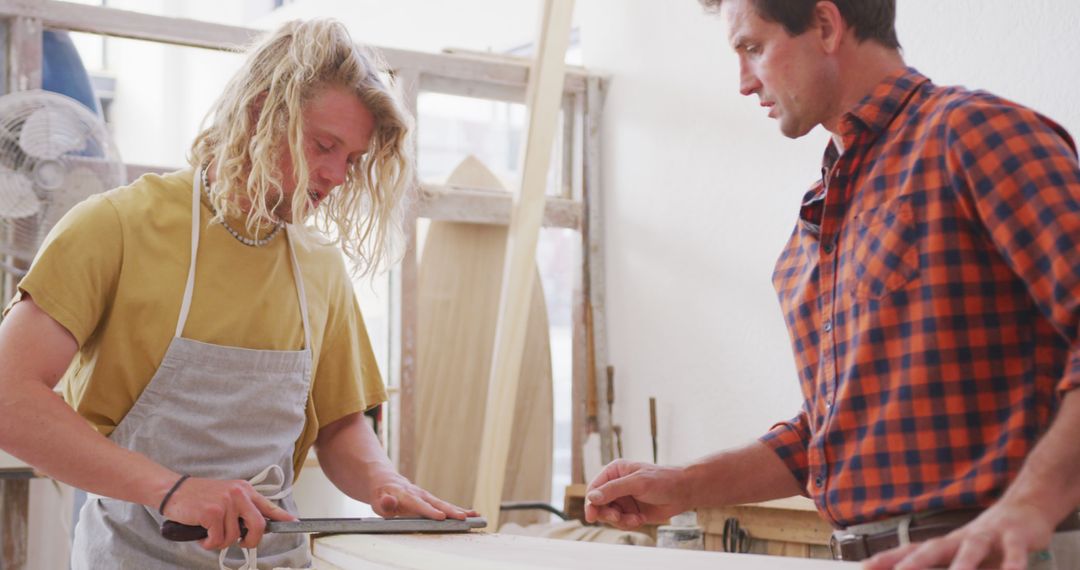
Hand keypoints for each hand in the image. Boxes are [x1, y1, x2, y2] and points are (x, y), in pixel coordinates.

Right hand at [160, 476, 297, 550]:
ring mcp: (226, 502)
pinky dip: (208, 543)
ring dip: (221, 542)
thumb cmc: (199, 497)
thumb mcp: (226, 495)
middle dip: (252, 541)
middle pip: (258, 525)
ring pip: (234, 536)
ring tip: (210, 534)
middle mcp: (239, 494)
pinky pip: (217, 539)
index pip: (268, 505)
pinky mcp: (212, 512)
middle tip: (242, 543)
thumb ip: (241, 508)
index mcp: (244, 490)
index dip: (282, 516)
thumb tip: (252, 528)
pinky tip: (202, 536)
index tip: (294, 522)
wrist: (173, 490)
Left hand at [368, 470, 476, 520]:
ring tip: (474, 515)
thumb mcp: (377, 500)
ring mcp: (426, 496)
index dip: (429, 511)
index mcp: (405, 494)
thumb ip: (384, 503)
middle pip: (436, 502)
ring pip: (444, 503)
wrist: (386, 480)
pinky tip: (471, 514)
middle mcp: (419, 493)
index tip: (441, 517)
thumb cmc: (381, 494)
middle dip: (450, 510)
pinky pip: (445, 505)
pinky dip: (458, 509)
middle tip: (463, 517)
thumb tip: (389, 503)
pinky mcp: (431, 500)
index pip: (418, 504)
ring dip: (459, 509)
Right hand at [584, 459, 690, 529]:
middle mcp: (615, 485)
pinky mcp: (630, 512)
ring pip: (609, 516)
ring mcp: (622, 499)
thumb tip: (592, 497)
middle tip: (618, 517)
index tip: (591, 516)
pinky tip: (640, 519)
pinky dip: (628, 524)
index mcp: (614, 472)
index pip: (594, 488)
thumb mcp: (637, 483)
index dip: (591, 503)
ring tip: (635, 519)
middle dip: (607, 514)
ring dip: (620, 521)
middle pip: (599, 505)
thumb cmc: (663, 480)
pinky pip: (620, 523)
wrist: (683, 492)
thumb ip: (614, 490)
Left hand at [863, 502, 1054, 569]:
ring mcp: (988, 535)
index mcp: (947, 544)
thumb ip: (945, 567)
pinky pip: (1014, 552)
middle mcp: (962, 538)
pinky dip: (1013, 563)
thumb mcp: (964, 555)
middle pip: (934, 549)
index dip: (888, 559)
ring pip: (972, 549)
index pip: (912, 551)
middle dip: (915, 563)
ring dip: (963, 565)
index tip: (864, 567)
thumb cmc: (988, 538)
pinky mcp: (1016, 536)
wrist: (1025, 506)